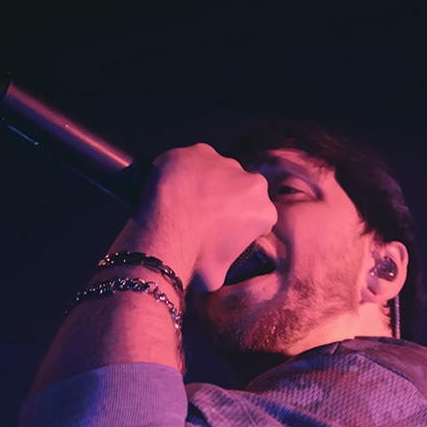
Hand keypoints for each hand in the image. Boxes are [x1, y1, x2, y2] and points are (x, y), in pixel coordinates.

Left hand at [126, 144, 276, 291]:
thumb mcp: (219, 276)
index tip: (220, 230)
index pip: (256, 215)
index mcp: (263, 211)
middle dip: (224, 198)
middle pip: (239, 188)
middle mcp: (251, 181)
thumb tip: (216, 264)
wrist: (163, 238)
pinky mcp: (195, 151)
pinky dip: (181, 170)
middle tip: (200, 215)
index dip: (238, 223)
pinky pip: (189, 160)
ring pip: (215, 171)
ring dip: (204, 182)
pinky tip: (170, 188)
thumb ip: (226, 262)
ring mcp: (222, 162)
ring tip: (182, 202)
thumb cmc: (193, 260)